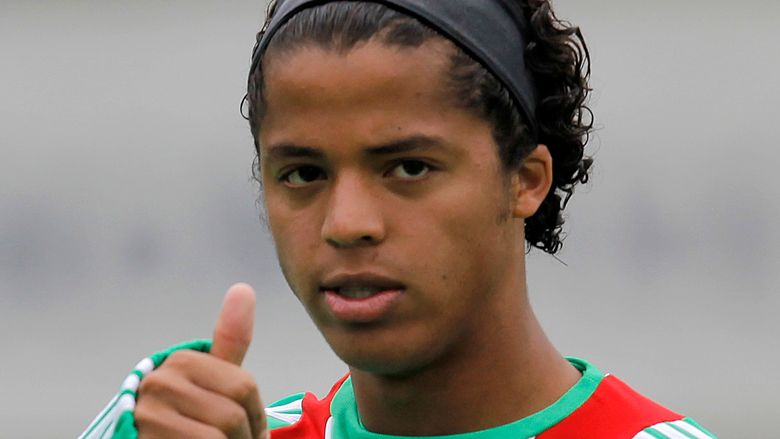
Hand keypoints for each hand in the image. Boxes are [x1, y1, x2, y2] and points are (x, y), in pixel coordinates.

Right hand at [136, 283, 266, 438]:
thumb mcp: (214, 379)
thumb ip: (230, 340)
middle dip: (243, 437)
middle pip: (233, 414)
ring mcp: (147, 416)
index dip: (256, 415)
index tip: (248, 428)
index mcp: (180, 361)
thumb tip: (243, 288)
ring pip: (220, 437)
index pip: (244, 387)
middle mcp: (157, 384)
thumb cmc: (193, 417)